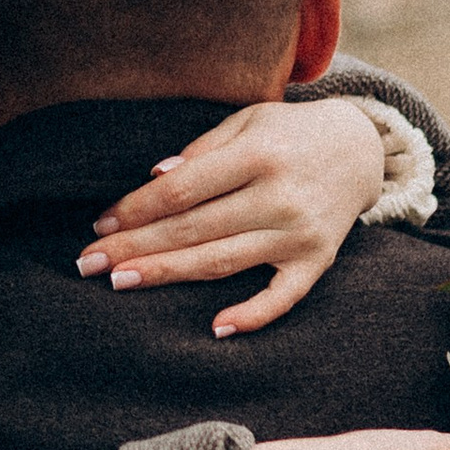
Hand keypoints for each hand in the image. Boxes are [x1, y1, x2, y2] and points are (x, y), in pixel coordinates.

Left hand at [79, 99, 387, 334]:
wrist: (361, 148)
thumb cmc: (288, 134)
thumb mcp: (247, 122)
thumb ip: (201, 151)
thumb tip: (155, 179)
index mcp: (257, 155)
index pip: (183, 189)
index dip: (136, 208)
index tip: (100, 223)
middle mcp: (279, 196)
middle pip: (194, 228)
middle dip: (136, 246)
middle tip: (89, 263)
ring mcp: (300, 233)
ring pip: (223, 261)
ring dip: (168, 274)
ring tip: (121, 282)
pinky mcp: (318, 260)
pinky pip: (284, 296)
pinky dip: (253, 314)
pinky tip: (216, 327)